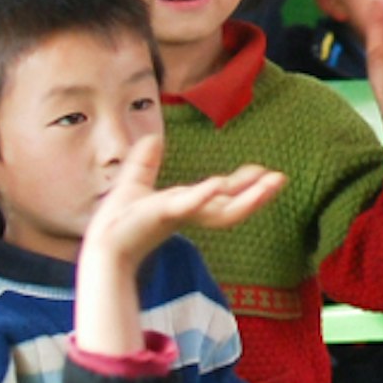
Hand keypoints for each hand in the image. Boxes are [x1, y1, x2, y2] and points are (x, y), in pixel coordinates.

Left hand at [74, 131, 284, 347]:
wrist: (102, 245)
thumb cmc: (118, 222)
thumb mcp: (135, 183)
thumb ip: (146, 162)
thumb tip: (153, 137)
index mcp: (187, 206)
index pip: (222, 196)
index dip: (244, 185)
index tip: (263, 171)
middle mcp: (189, 213)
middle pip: (231, 207)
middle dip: (258, 194)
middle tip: (281, 179)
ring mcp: (180, 214)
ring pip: (222, 210)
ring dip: (248, 198)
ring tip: (269, 184)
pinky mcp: (164, 213)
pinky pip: (189, 204)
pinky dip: (205, 195)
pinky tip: (219, 185)